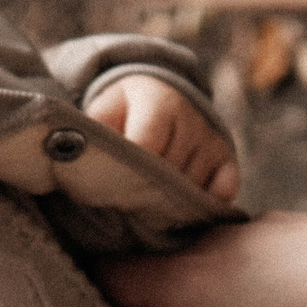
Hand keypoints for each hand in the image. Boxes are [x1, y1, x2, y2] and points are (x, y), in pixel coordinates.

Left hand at [85, 74, 239, 202]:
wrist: (162, 97)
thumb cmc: (123, 113)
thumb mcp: (103, 113)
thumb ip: (94, 135)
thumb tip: (78, 161)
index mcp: (159, 102)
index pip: (147, 146)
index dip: (130, 172)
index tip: (114, 190)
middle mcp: (192, 119)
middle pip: (171, 172)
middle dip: (148, 191)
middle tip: (127, 205)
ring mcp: (212, 140)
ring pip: (193, 187)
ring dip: (172, 202)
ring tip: (149, 206)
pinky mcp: (228, 159)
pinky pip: (222, 192)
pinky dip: (204, 205)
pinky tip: (182, 209)